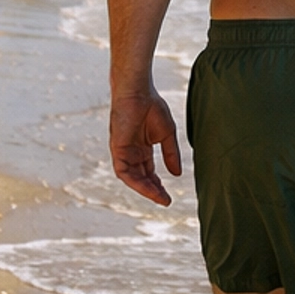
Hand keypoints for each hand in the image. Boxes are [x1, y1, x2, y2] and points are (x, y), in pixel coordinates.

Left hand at [111, 89, 182, 205]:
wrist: (138, 93)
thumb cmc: (152, 107)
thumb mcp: (167, 134)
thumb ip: (171, 154)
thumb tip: (177, 174)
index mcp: (142, 148)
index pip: (149, 172)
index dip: (158, 184)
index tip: (168, 196)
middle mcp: (132, 152)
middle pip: (141, 177)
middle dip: (153, 190)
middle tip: (165, 200)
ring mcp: (123, 152)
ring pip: (132, 178)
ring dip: (145, 189)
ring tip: (159, 197)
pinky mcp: (117, 149)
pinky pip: (124, 172)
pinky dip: (135, 181)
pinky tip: (148, 187)